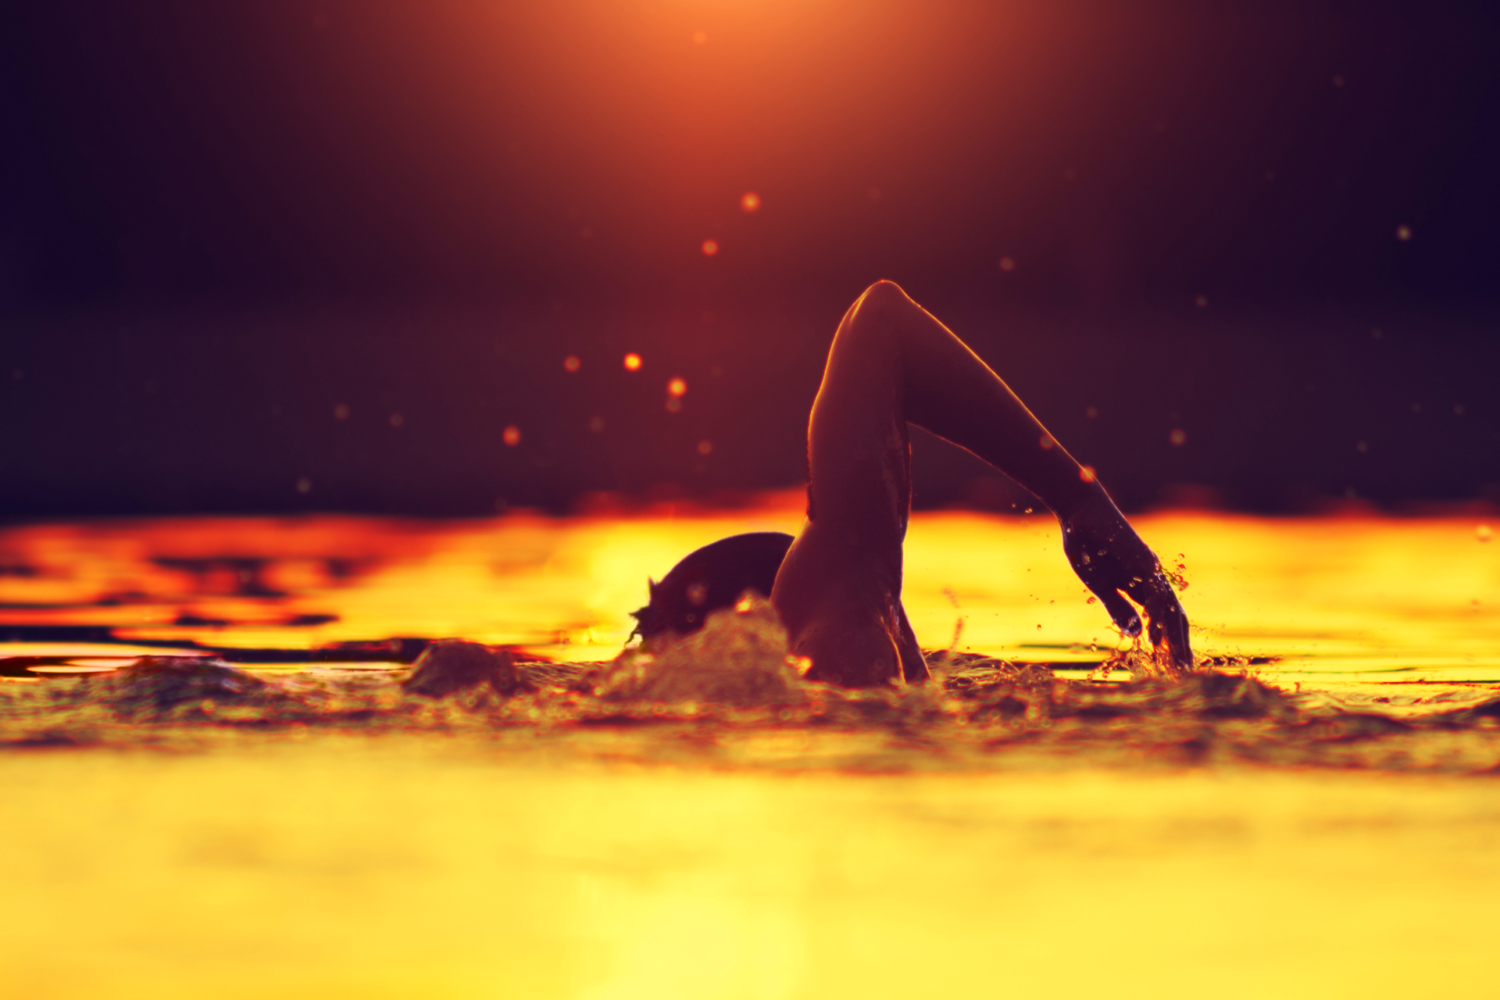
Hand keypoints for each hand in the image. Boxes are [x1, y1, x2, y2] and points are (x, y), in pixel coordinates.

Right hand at [1058, 496, 1192, 671]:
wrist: (1080, 511)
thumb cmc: (1087, 545)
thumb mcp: (1100, 585)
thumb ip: (1117, 607)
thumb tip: (1134, 634)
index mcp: (1143, 584)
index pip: (1164, 618)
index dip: (1170, 641)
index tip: (1172, 665)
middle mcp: (1153, 578)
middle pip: (1175, 617)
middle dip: (1180, 646)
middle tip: (1185, 673)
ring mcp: (1151, 570)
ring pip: (1170, 610)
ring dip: (1175, 640)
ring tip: (1177, 665)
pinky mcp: (1142, 563)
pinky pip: (1154, 597)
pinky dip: (1157, 620)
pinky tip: (1156, 640)